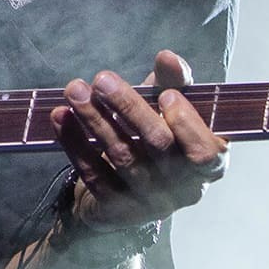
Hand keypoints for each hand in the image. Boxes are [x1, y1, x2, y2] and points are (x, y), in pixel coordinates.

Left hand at [52, 50, 227, 231]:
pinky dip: (74, 141)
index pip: (207, 152)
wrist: (123, 192)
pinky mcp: (114, 210)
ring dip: (95, 118)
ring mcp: (148, 203)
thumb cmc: (155, 140)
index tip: (165, 95)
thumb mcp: (170, 110)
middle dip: (129, 106)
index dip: (187, 123)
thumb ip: (175, 84)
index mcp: (207, 167)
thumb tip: (168, 58)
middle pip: (158, 144)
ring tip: (75, 90)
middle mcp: (182, 190)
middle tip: (102, 79)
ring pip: (121, 156)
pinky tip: (60, 115)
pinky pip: (92, 172)